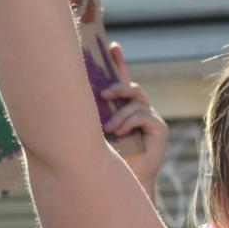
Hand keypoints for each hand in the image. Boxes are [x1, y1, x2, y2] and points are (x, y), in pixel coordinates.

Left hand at [101, 42, 168, 199]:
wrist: (122, 181)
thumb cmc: (105, 158)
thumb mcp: (94, 130)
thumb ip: (91, 113)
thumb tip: (69, 93)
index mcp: (123, 109)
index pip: (122, 80)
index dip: (119, 62)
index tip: (112, 46)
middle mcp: (139, 110)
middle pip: (131, 87)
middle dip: (117, 87)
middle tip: (103, 95)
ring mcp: (151, 119)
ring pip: (135, 102)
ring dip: (119, 114)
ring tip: (108, 129)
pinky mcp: (159, 129)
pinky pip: (143, 116)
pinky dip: (128, 123)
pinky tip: (118, 134)